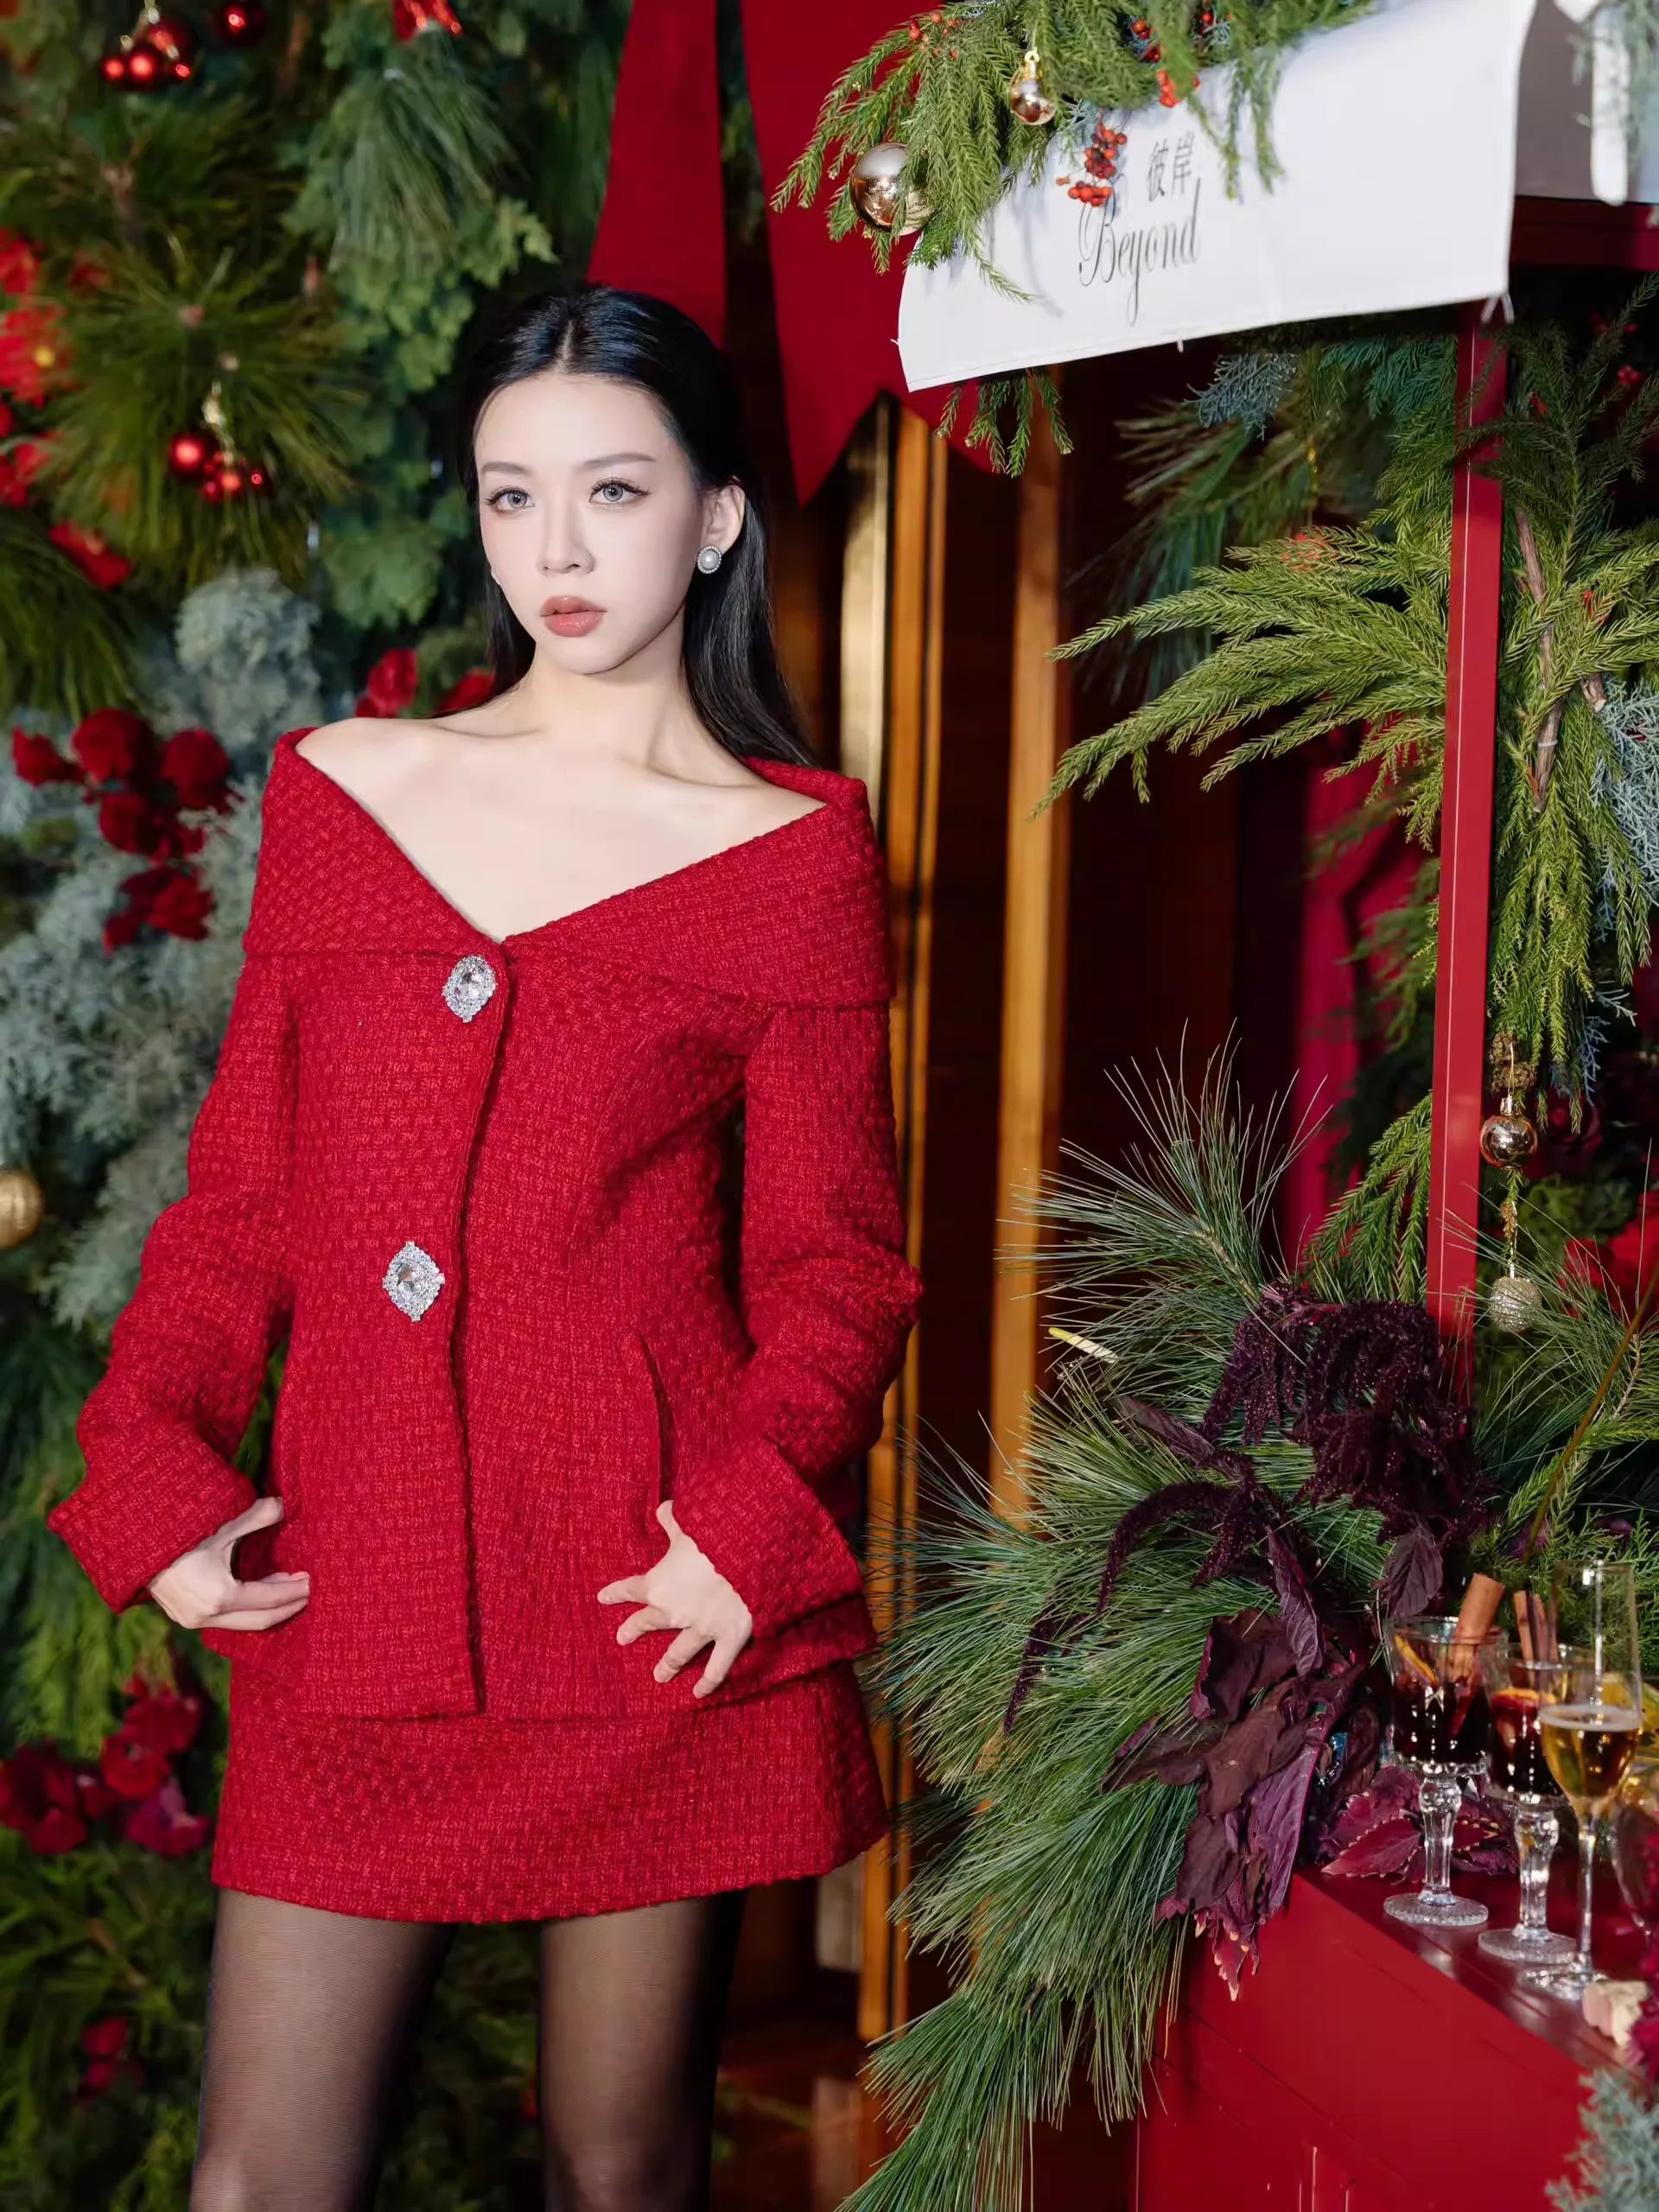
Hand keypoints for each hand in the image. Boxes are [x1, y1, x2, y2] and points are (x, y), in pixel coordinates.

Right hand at [146, 1493, 310, 1632]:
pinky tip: (257, 1592)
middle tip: (308, 1590)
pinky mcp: (186, 1618)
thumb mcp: (221, 1524)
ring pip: (243, 1624)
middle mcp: (208, 1616)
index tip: (312, 1581)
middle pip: (261, 1620)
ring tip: (287, 1588)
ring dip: (267, 1608)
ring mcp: (195, 1621)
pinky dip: (247, 1610)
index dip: (294, 1592)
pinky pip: (227, 1622)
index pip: (269, 1600)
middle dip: (288, 1606)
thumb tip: (284, 1505)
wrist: (133, 1545)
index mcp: (220, 1596)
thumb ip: (256, 1516)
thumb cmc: (179, 1534)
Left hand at [596, 1499, 753, 1696]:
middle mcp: (674, 1611)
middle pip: (648, 1622)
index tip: (602, 1597)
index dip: (615, 1593)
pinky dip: (708, 1682)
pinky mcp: (728, 1638)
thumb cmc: (716, 1537)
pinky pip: (717, 1667)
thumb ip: (673, 1520)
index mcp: (659, 1583)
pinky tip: (700, 1694)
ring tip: (659, 1676)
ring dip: (668, 1665)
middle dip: (634, 1630)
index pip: (630, 1588)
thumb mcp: (690, 1525)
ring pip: (679, 1652)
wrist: (752, 1556)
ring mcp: (701, 1628)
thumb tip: (662, 1506)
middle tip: (622, 1637)